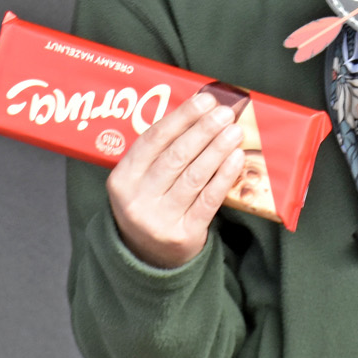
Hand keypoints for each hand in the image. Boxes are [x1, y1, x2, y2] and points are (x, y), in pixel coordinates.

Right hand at [106, 91, 245, 268]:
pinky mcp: (184, 235)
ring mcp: (160, 219)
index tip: (204, 99)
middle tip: (225, 113)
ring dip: (217, 150)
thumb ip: (160, 151)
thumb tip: (198, 111)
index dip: (181, 117)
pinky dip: (224, 176)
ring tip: (234, 131)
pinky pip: (208, 200)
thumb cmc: (149, 204)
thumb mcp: (139, 179)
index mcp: (122, 178)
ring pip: (194, 176)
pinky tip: (236, 159)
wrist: (147, 257)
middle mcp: (137, 199)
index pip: (153, 139)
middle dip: (204, 130)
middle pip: (175, 156)